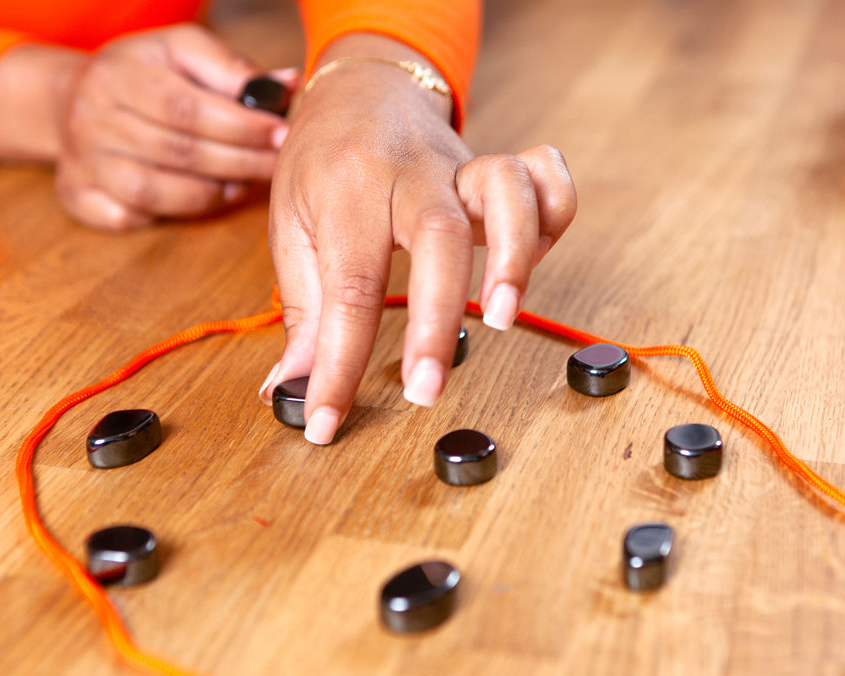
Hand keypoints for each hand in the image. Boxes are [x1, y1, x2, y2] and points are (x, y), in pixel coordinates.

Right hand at [0, 23, 289, 230]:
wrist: (71, 98)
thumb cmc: (145, 75)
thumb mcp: (182, 52)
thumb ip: (231, 69)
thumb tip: (288, 85)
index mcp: (117, 71)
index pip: (186, 107)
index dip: (240, 126)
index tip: (280, 135)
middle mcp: (90, 115)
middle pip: (176, 151)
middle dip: (238, 162)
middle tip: (276, 166)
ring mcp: (80, 159)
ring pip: (154, 192)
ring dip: (210, 194)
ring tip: (242, 184)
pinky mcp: (75, 195)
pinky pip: (127, 218)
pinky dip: (168, 216)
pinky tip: (199, 200)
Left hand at [263, 35, 576, 444]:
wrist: (363, 85)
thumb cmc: (324, 159)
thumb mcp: (291, 225)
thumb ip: (303, 308)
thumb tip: (288, 388)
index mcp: (347, 191)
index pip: (346, 287)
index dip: (338, 364)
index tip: (327, 421)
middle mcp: (410, 175)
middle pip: (436, 239)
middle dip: (436, 322)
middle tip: (425, 390)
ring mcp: (461, 168)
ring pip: (505, 193)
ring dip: (513, 257)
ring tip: (502, 319)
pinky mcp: (497, 169)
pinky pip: (546, 177)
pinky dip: (556, 212)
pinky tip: (536, 258)